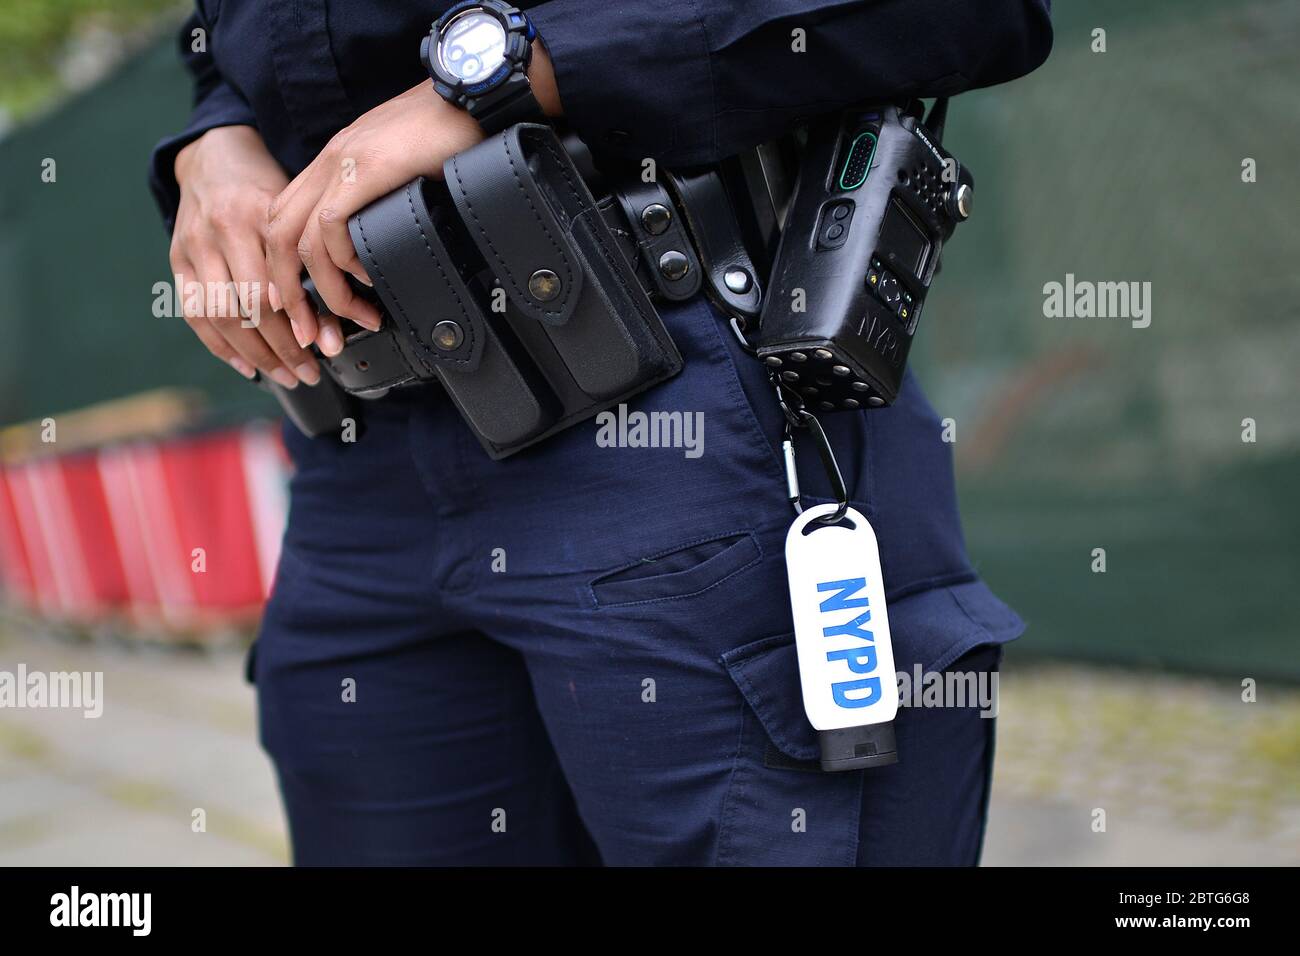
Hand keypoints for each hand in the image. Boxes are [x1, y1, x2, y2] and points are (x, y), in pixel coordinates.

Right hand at [171, 125, 317, 387]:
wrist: (214, 157)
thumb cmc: (267, 187)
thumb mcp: (297, 211)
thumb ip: (313, 262)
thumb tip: (334, 331)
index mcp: (257, 213)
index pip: (278, 281)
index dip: (300, 321)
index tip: (325, 348)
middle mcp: (220, 230)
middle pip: (248, 304)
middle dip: (281, 347)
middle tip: (308, 373)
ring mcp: (193, 245)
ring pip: (220, 314)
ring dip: (254, 354)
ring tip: (285, 376)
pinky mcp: (177, 259)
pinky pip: (194, 313)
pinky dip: (220, 346)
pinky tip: (247, 366)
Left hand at [264, 42, 561, 355]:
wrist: (470, 98)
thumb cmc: (448, 136)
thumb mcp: (402, 176)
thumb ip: (382, 206)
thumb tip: (380, 253)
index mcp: (332, 165)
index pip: (282, 222)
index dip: (282, 271)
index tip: (299, 310)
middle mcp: (327, 163)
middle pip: (277, 236)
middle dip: (288, 294)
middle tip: (309, 333)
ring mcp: (341, 164)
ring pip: (300, 241)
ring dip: (324, 291)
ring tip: (353, 317)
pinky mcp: (364, 169)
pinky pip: (331, 228)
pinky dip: (345, 263)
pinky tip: (371, 279)